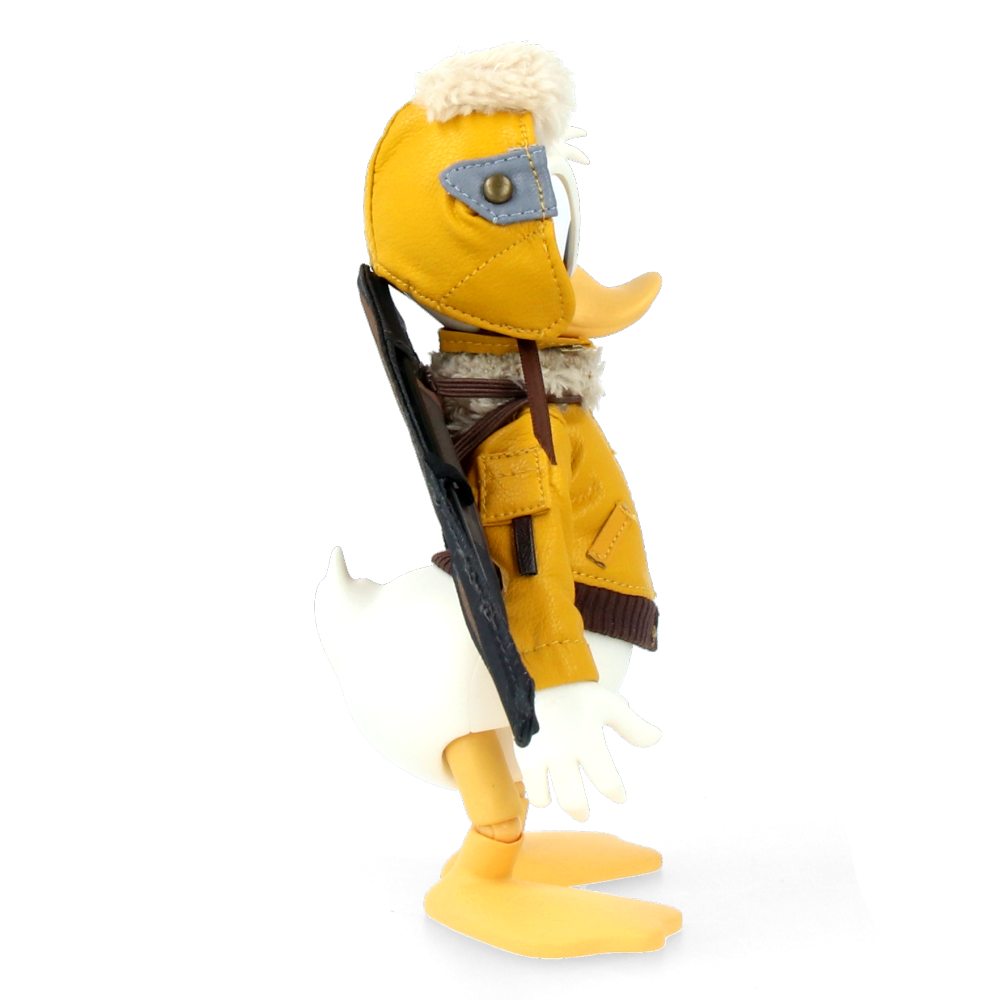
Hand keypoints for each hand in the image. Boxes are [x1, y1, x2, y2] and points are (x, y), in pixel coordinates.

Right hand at [513, 681, 660, 821]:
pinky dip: (539, 796)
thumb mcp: (610, 705)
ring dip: (558, 805)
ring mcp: (541, 756)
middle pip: (574, 801)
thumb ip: (634, 726)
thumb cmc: (577, 692)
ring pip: (546, 800)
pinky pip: (530, 788)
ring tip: (564, 803)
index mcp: (589, 742)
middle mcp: (564, 753)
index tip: (619, 797)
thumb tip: (658, 738)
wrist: (538, 675)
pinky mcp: (524, 754)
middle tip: (585, 814)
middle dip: (582, 812)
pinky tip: (544, 792)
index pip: (608, 783)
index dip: (616, 794)